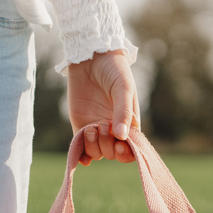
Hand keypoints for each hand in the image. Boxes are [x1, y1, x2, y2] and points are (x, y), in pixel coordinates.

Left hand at [67, 50, 140, 164]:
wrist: (91, 55)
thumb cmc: (114, 70)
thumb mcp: (123, 88)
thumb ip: (123, 112)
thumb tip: (122, 138)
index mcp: (129, 123)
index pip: (131, 149)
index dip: (126, 154)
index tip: (120, 145)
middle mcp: (114, 130)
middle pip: (112, 153)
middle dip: (108, 145)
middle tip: (103, 124)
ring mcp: (97, 128)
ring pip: (98, 152)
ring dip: (94, 146)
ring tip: (91, 128)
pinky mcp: (80, 125)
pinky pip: (81, 147)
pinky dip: (81, 155)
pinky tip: (81, 156)